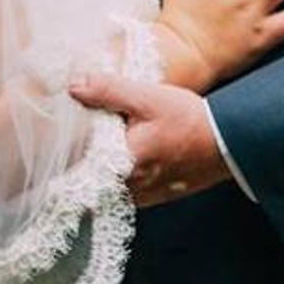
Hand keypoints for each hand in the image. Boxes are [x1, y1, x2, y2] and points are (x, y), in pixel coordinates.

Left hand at [71, 71, 231, 206]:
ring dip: (104, 174)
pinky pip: (127, 193)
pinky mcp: (156, 198)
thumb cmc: (189, 120)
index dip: (64, 162)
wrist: (229, 142)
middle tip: (77, 146)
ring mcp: (144, 196)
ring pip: (109, 189)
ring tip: (105, 151)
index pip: (77, 171)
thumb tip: (74, 86)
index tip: (54, 152)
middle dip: (84, 164)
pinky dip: (123, 179)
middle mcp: (130, 187)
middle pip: (92, 181)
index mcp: (122, 163)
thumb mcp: (147, 98)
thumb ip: (108, 91)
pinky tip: (128, 160)